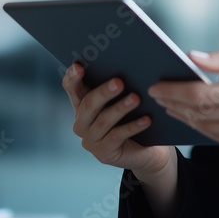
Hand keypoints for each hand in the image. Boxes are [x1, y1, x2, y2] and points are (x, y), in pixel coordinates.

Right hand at [62, 63, 174, 177]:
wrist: (146, 150)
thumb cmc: (133, 118)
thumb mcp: (122, 100)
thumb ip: (117, 86)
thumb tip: (126, 64)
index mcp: (82, 105)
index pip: (72, 88)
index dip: (73, 77)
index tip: (79, 66)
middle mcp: (81, 123)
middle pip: (89, 104)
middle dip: (104, 92)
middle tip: (119, 82)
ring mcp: (90, 140)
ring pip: (103, 121)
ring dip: (121, 108)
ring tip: (136, 98)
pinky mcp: (103, 153)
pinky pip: (117, 136)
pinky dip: (132, 127)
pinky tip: (146, 120)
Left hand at [148, 51, 218, 176]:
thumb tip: (193, 55)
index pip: (202, 93)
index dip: (175, 90)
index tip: (158, 85)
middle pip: (199, 111)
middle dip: (173, 103)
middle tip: (156, 94)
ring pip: (204, 127)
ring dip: (183, 117)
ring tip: (169, 105)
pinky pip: (217, 138)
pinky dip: (199, 128)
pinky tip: (191, 119)